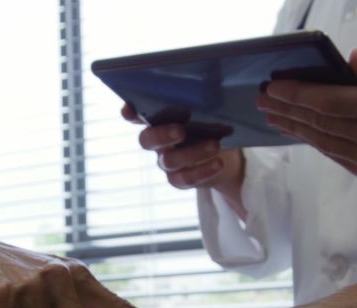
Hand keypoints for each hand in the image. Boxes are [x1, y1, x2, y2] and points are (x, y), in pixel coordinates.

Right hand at [121, 104, 247, 218]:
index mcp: (160, 120)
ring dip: (192, 153)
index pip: (137, 115)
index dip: (130, 113)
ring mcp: (166, 162)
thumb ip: (205, 100)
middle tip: (181, 131)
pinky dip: (203, 170)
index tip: (130, 109)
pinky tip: (218, 163)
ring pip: (169, 161)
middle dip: (161, 135)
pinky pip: (185, 178)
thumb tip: (218, 79)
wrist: (227, 158)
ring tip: (215, 145)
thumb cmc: (213, 127)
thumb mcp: (211, 112)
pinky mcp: (179, 179)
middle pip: (147, 140)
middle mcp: (157, 141)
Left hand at [255, 49, 356, 187]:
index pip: (332, 103)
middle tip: (263, 99)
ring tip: (272, 113)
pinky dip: (311, 139)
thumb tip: (349, 59)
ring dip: (293, 127)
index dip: (299, 95)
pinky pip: (331, 153)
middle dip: (288, 109)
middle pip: (321, 123)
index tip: (275, 87)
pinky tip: (295, 127)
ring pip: (322, 141)